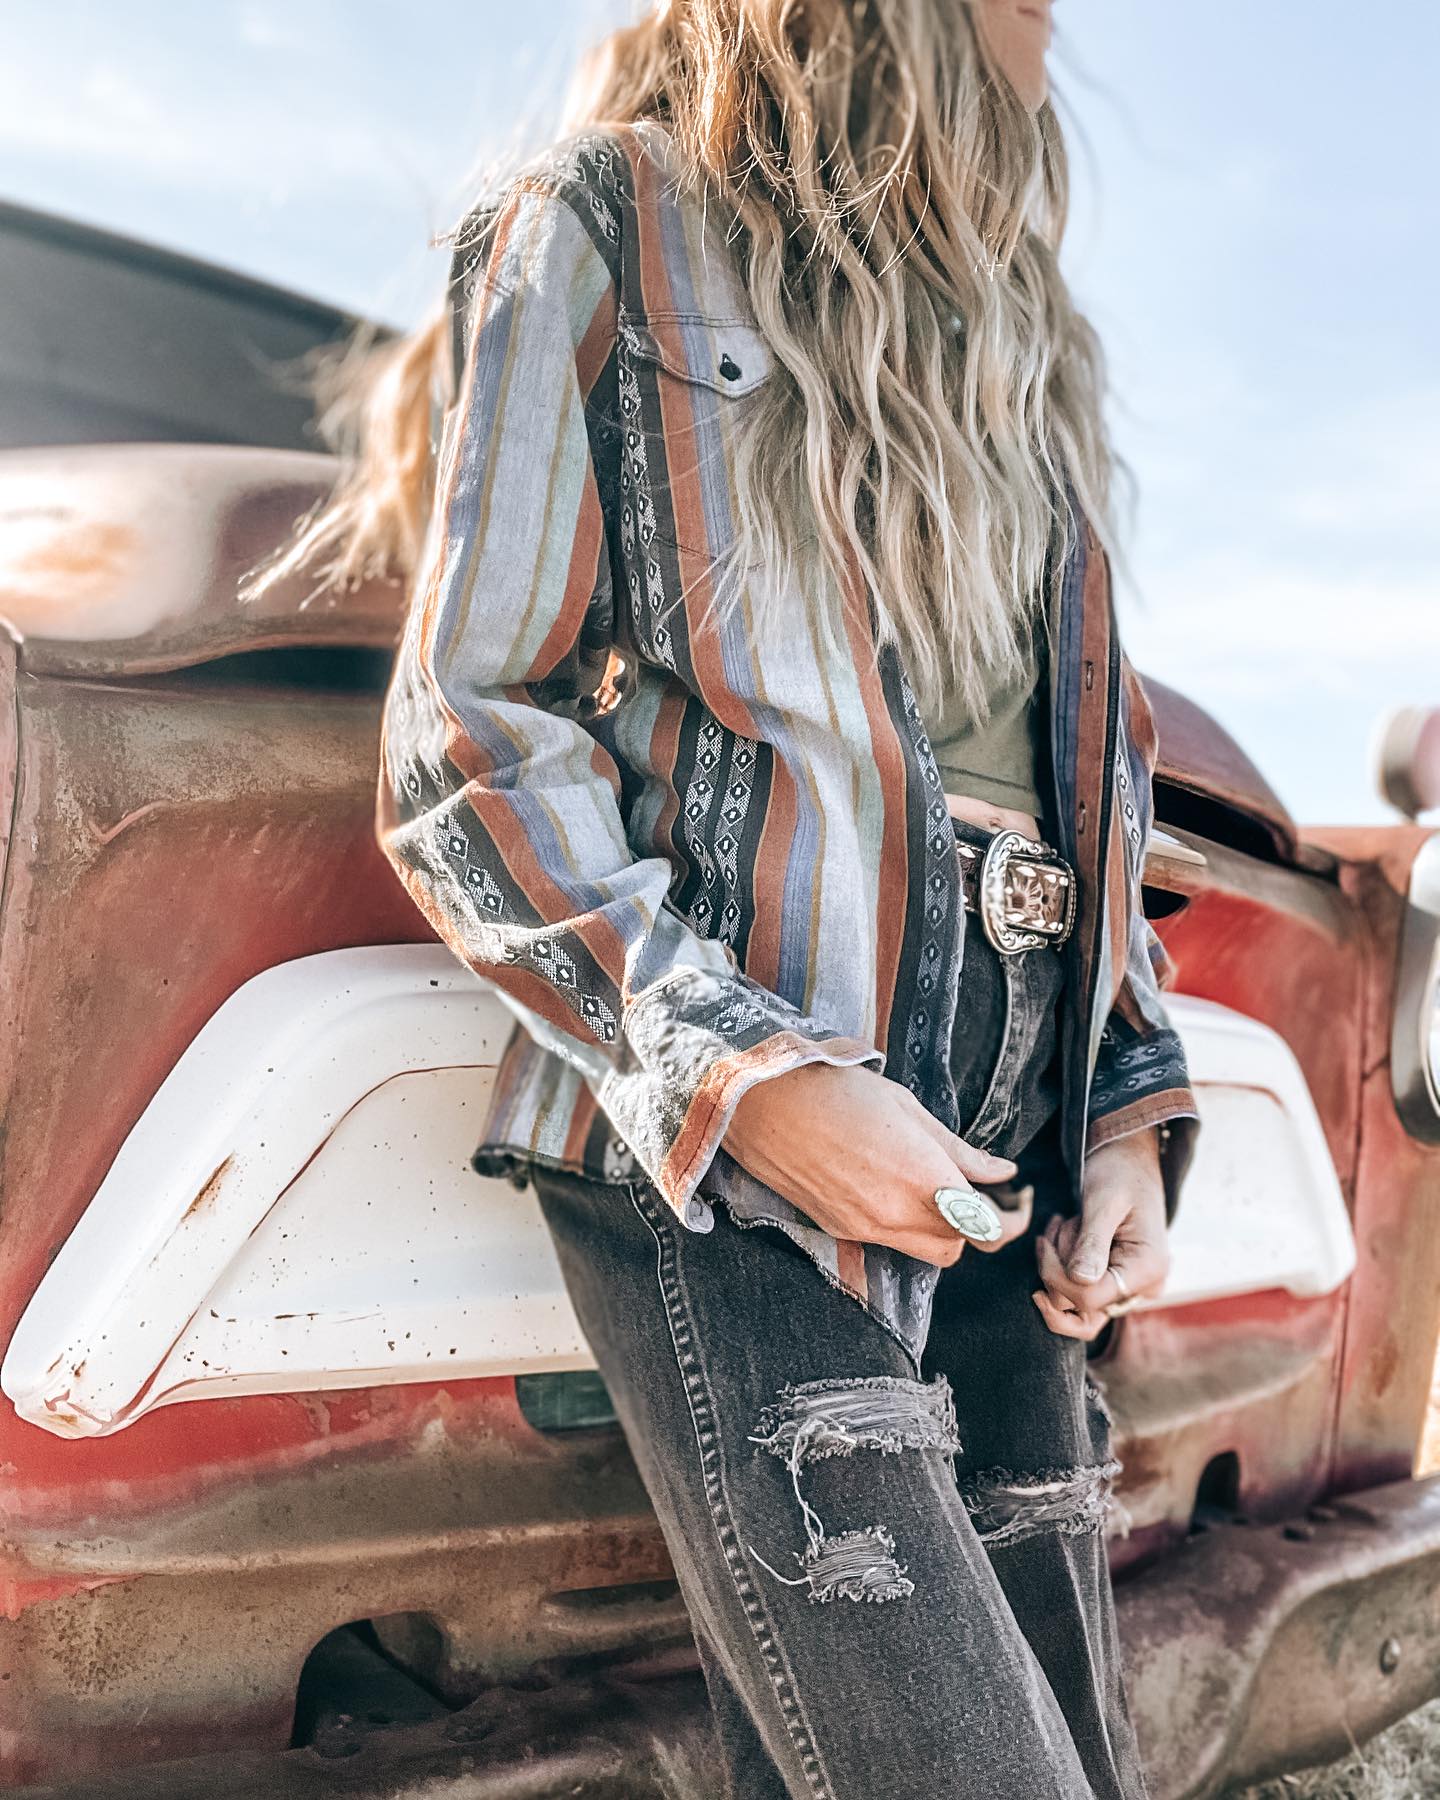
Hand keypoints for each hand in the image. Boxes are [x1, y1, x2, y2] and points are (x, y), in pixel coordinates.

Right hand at [725, 1062, 1033, 1267]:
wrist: (764, 1100)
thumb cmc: (838, 1090)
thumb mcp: (910, 1108)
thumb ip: (959, 1150)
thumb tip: (1002, 1172)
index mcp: (924, 1181)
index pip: (987, 1229)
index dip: (1010, 1223)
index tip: (1015, 1205)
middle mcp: (895, 1215)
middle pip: (956, 1249)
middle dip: (972, 1227)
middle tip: (974, 1193)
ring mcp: (863, 1228)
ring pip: (921, 1252)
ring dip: (936, 1230)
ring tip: (929, 1188)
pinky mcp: (837, 1229)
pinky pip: (885, 1241)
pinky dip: (900, 1225)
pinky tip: (888, 1185)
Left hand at [1031, 1127, 1170, 1339]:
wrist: (1127, 1158)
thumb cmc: (1118, 1172)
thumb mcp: (1103, 1201)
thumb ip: (1093, 1242)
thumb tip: (1082, 1282)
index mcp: (1148, 1269)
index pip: (1090, 1299)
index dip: (1056, 1277)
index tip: (1042, 1242)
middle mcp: (1145, 1287)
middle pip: (1081, 1307)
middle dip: (1056, 1268)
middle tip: (1056, 1226)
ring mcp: (1130, 1288)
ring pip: (1076, 1303)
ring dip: (1058, 1266)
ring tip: (1064, 1223)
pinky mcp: (1115, 1282)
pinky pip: (1080, 1293)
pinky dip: (1061, 1268)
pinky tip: (1060, 1235)